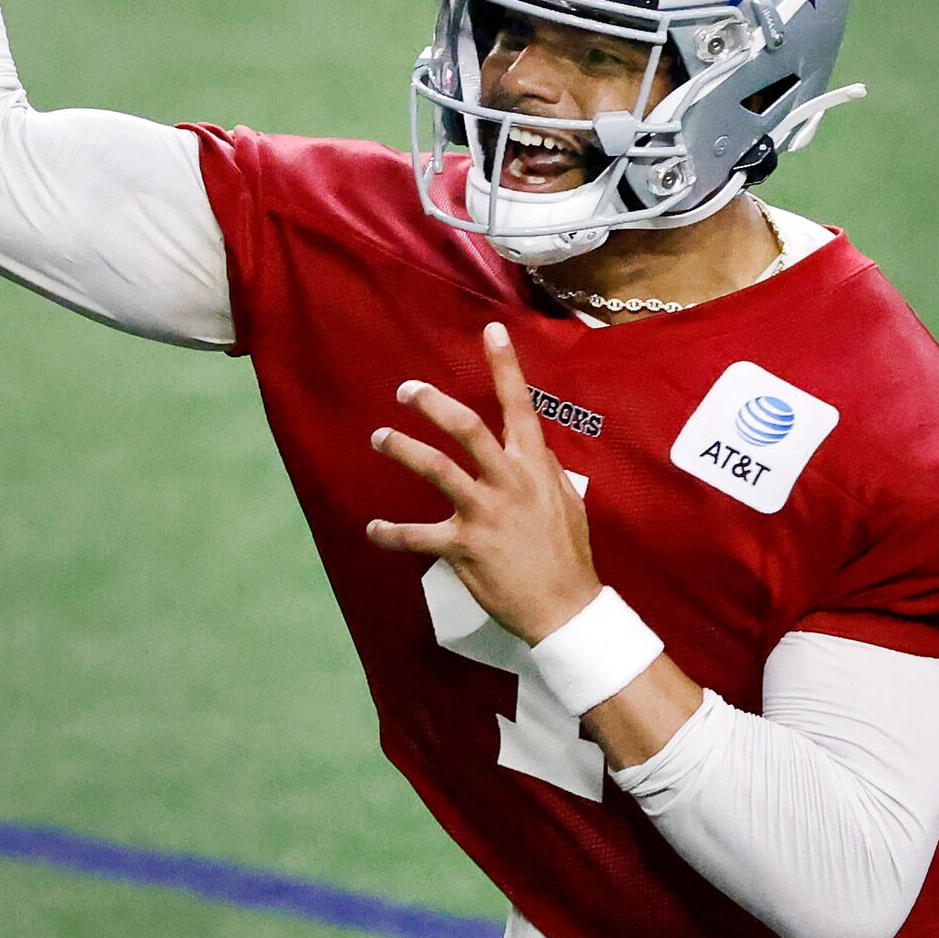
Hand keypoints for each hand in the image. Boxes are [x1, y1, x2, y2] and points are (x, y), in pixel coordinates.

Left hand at [366, 323, 602, 641]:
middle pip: (467, 429)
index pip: (519, 407)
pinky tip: (371, 529)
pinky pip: (417, 536)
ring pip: (437, 470)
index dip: (505, 366)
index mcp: (533, 467)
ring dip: (403, 449)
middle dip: (433, 404)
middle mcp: (508, 483)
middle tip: (406, 390)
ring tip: (379, 436)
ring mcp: (485, 514)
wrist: (566, 607)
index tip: (491, 330)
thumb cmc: (566, 553)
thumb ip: (543, 469)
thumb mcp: (565, 500)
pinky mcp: (465, 547)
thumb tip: (531, 446)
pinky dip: (390, 533)